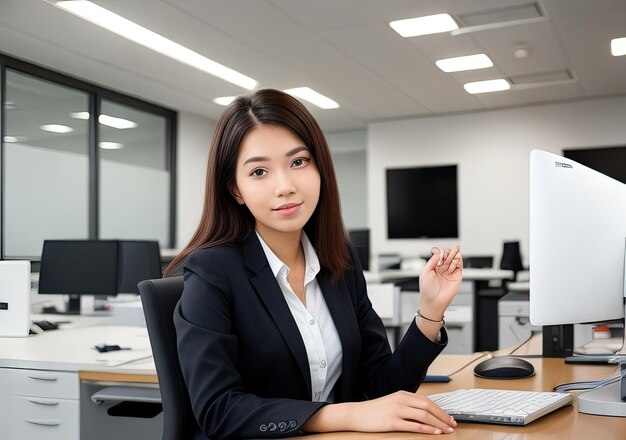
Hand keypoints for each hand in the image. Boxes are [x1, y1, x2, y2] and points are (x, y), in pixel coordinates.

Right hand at [303, 391, 456, 433]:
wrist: (357, 414)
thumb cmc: (374, 410)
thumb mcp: (392, 402)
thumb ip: (407, 405)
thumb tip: (424, 413)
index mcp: (402, 394)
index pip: (427, 401)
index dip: (440, 410)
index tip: (449, 418)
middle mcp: (401, 400)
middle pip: (428, 407)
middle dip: (443, 417)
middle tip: (452, 425)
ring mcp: (397, 410)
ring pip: (423, 416)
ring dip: (438, 424)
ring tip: (447, 430)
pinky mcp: (392, 421)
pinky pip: (413, 425)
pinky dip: (426, 429)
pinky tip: (433, 433)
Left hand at [418, 245, 462, 319]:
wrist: (434, 301)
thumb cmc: (427, 289)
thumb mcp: (425, 272)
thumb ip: (432, 261)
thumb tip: (439, 253)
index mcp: (434, 267)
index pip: (439, 255)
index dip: (440, 253)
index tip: (440, 255)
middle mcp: (442, 269)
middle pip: (447, 256)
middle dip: (449, 252)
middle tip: (448, 252)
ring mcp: (450, 272)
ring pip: (454, 260)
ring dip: (454, 255)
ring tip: (453, 254)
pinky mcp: (457, 276)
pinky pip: (460, 266)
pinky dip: (459, 260)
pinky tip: (458, 257)